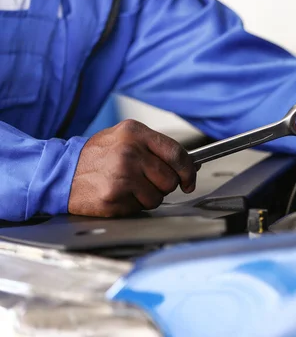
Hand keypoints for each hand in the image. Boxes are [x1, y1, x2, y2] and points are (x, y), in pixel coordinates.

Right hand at [69, 120, 196, 216]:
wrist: (61, 171)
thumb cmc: (96, 156)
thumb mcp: (124, 138)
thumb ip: (154, 148)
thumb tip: (187, 164)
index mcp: (135, 133)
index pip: (176, 153)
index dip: (188, 170)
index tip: (189, 180)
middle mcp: (130, 152)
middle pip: (170, 179)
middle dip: (163, 186)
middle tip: (146, 182)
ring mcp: (122, 174)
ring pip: (158, 197)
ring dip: (148, 197)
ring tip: (129, 187)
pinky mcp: (114, 196)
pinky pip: (140, 207)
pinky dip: (133, 205)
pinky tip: (118, 194)